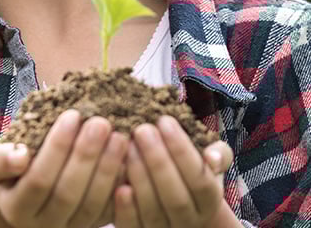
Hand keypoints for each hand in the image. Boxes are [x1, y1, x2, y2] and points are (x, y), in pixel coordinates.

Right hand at [0, 109, 128, 227]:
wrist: (30, 192)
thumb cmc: (13, 168)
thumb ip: (2, 158)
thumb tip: (21, 156)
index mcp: (16, 208)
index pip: (38, 180)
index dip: (56, 148)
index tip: (72, 115)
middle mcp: (43, 226)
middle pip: (67, 194)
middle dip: (85, 156)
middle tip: (100, 122)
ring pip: (92, 204)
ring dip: (108, 168)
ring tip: (118, 135)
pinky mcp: (94, 225)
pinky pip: (112, 210)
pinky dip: (122, 183)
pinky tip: (129, 156)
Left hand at [113, 115, 234, 227]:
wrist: (169, 203)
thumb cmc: (186, 170)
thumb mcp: (208, 161)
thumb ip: (217, 154)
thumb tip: (211, 156)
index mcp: (209, 201)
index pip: (200, 179)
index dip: (182, 150)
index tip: (164, 120)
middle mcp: (189, 222)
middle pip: (176, 197)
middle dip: (158, 160)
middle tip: (142, 129)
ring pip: (153, 211)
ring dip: (139, 177)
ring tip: (127, 145)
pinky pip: (133, 226)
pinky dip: (126, 209)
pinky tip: (119, 185)